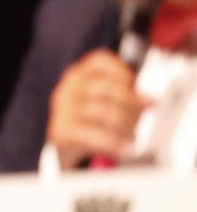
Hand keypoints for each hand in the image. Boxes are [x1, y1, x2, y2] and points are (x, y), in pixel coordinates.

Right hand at [48, 49, 146, 168]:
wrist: (68, 150)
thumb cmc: (92, 122)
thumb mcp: (109, 103)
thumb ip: (129, 96)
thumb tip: (150, 101)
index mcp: (79, 74)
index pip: (102, 61)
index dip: (124, 74)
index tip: (137, 90)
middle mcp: (69, 87)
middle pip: (108, 88)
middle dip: (132, 106)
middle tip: (140, 120)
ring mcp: (63, 108)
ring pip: (105, 112)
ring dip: (126, 128)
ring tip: (132, 138)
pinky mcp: (61, 130)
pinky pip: (96, 134)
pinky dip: (114, 143)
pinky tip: (121, 148)